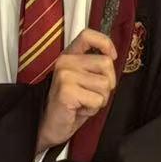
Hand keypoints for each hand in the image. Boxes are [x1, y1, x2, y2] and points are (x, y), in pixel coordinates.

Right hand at [36, 29, 117, 153]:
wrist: (48, 126)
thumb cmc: (69, 105)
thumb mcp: (82, 80)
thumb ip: (94, 66)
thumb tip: (112, 58)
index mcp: (69, 56)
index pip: (88, 35)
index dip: (105, 43)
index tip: (111, 56)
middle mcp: (65, 61)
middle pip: (106, 63)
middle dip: (107, 84)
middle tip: (91, 94)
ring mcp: (65, 75)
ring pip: (105, 84)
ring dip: (99, 99)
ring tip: (83, 102)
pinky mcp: (67, 90)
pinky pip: (97, 100)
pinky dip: (92, 109)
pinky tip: (78, 109)